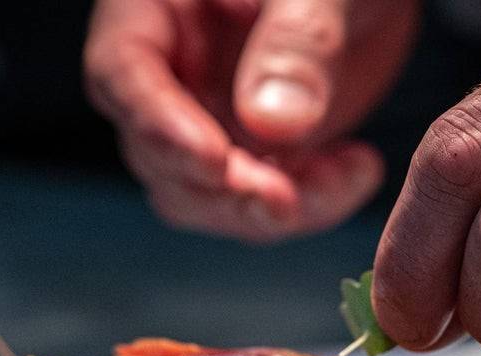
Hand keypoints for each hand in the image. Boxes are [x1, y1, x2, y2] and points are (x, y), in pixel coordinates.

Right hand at [84, 0, 418, 239]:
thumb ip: (297, 42)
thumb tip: (272, 124)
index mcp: (152, 9)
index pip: (122, 72)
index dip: (160, 124)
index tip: (213, 162)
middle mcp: (169, 74)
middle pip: (158, 155)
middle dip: (222, 189)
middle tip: (284, 199)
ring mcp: (208, 123)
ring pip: (206, 196)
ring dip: (267, 210)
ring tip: (344, 176)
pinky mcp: (255, 156)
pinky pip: (263, 203)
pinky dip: (312, 203)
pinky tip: (359, 170)